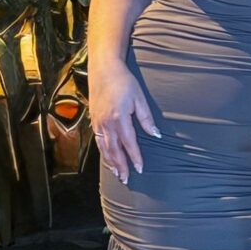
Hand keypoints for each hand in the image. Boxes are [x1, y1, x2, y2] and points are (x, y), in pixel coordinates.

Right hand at [89, 61, 160, 183]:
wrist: (103, 70)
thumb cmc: (124, 82)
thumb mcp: (139, 98)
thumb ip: (146, 119)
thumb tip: (156, 135)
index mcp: (120, 118)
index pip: (129, 143)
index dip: (135, 157)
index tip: (140, 169)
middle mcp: (107, 123)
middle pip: (114, 150)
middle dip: (121, 166)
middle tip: (127, 179)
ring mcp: (98, 122)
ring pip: (105, 148)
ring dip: (111, 162)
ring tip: (117, 174)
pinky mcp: (94, 120)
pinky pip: (99, 141)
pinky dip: (103, 152)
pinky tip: (107, 158)